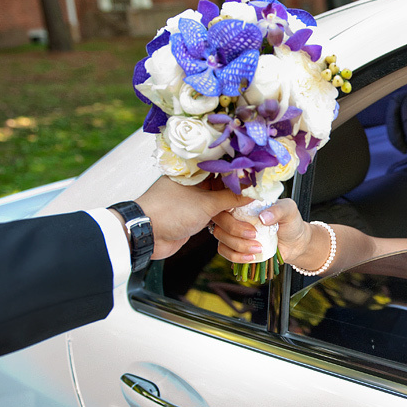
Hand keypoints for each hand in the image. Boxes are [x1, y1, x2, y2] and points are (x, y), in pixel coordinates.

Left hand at [130, 177, 250, 259]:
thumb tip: (253, 189)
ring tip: (253, 234)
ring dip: (236, 224)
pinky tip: (241, 234)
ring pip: (222, 209)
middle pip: (226, 192)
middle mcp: (196, 185)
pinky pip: (215, 220)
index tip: (261, 185)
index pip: (225, 171)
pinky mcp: (194, 219)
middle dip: (243, 207)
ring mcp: (194, 203)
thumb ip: (231, 197)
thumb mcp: (206, 203)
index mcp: (196, 173)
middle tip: (260, 214)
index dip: (244, 178)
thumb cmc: (171, 211)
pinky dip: (226, 228)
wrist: (145, 235)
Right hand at [212, 198, 310, 263]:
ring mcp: (232, 231)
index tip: (248, 217)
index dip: (230, 207)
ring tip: (258, 248)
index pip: (226, 198)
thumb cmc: (290, 222)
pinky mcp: (234, 246)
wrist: (295, 243)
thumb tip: (262, 217)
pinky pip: (224, 251)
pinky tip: (251, 257)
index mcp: (245, 201)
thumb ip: (278, 210)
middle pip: (219, 219)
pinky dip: (236, 256)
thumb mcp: (289, 210)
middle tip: (254, 235)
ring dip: (237, 244)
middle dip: (235, 229)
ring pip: (220, 236)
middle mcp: (235, 214)